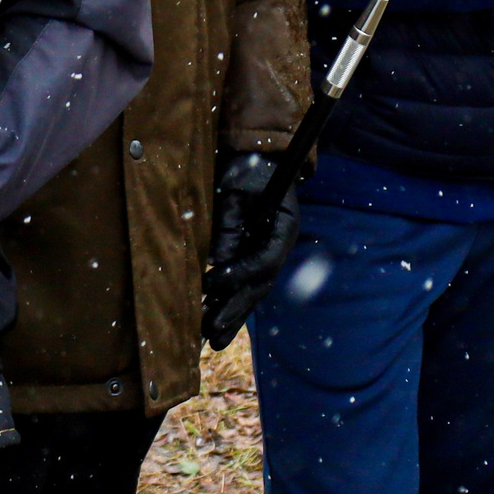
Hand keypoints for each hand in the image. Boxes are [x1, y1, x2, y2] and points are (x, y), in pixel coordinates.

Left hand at [202, 151, 299, 348]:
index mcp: (284, 228)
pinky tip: (214, 319)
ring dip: (233, 315)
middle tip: (212, 333)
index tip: (210, 285)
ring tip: (212, 340)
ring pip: (253, 290)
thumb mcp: (237, 190)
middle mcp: (279, 245)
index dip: (237, 275)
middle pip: (259, 285)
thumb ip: (229, 226)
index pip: (264, 261)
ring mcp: (269, 251)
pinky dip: (230, 300)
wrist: (259, 154)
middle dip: (235, 311)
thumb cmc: (249, 166)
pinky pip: (244, 282)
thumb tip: (215, 263)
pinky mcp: (254, 252)